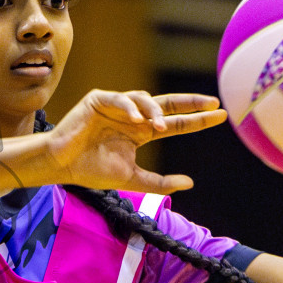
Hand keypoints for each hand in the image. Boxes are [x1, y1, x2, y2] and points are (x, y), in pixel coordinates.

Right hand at [44, 90, 225, 192]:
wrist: (62, 166)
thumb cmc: (92, 171)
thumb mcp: (132, 178)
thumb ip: (160, 183)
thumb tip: (189, 183)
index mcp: (140, 132)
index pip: (175, 123)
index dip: (197, 120)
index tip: (220, 116)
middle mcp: (132, 116)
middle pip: (168, 105)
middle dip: (191, 103)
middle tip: (212, 103)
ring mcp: (117, 106)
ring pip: (145, 99)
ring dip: (155, 111)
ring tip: (161, 127)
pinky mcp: (99, 100)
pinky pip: (120, 98)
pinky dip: (130, 107)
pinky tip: (136, 120)